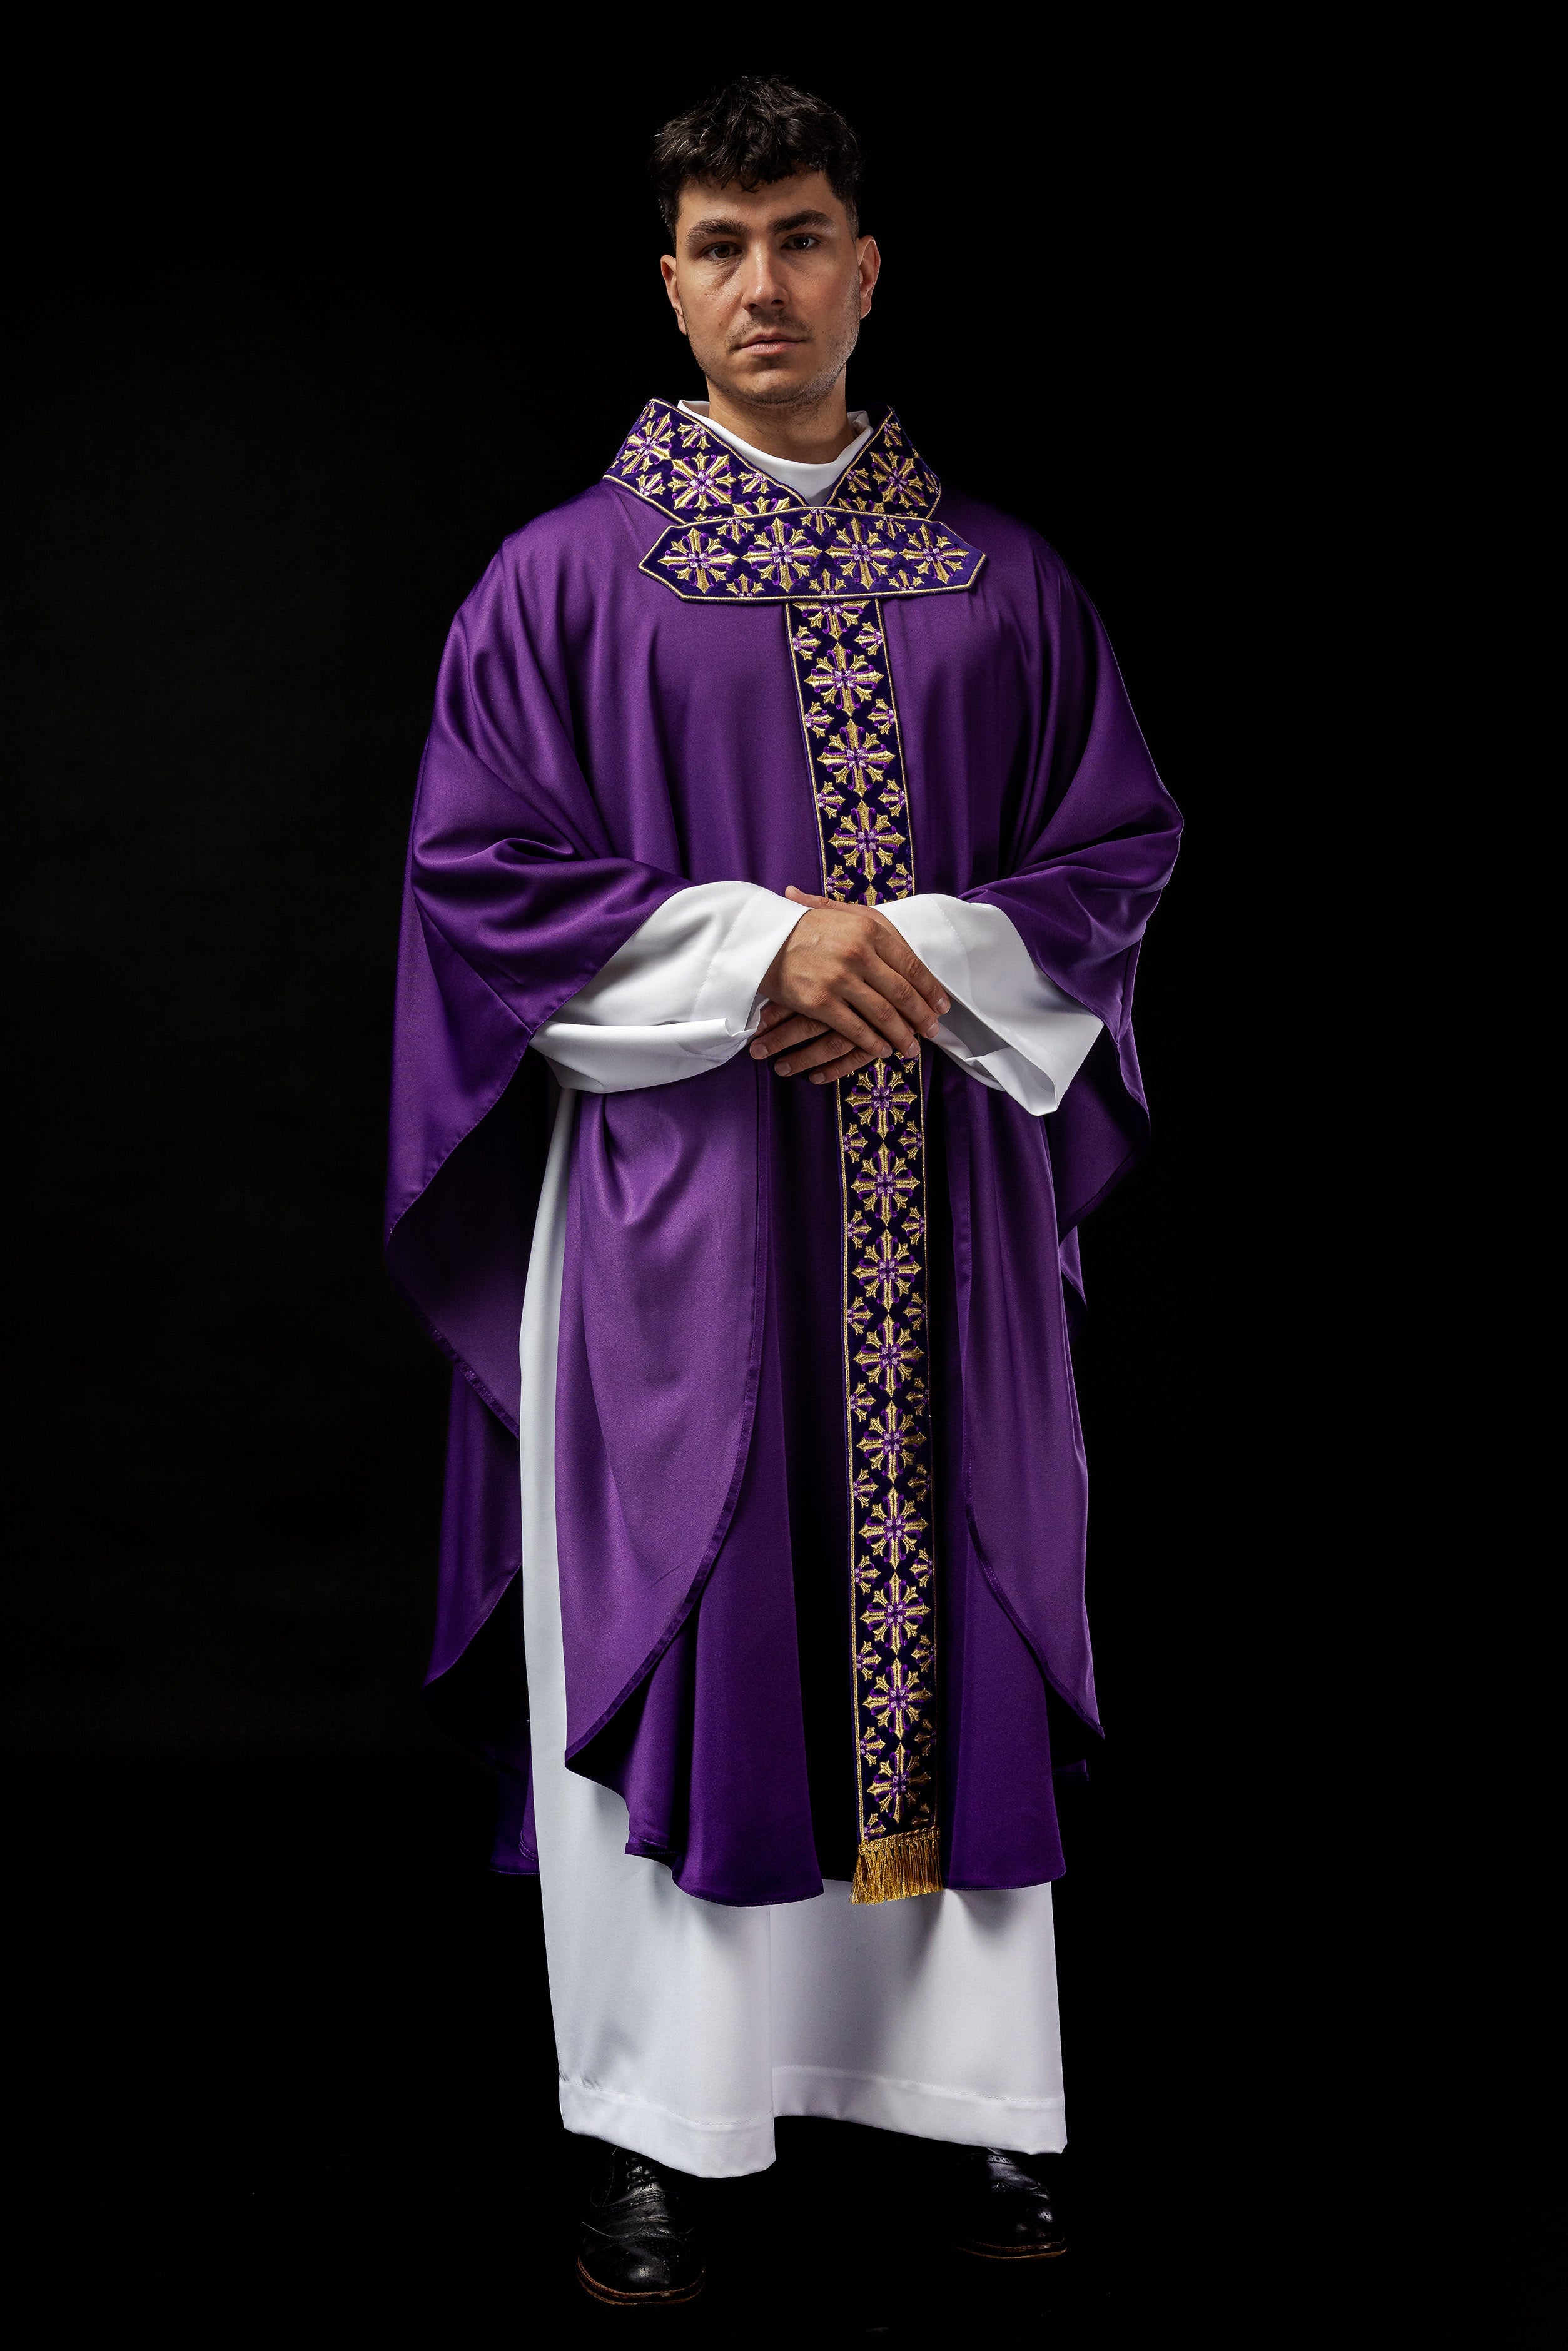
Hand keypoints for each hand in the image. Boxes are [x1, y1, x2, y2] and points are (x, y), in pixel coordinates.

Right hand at [751, 888, 949, 1085]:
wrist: (761, 937)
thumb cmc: (804, 926)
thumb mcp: (843, 914)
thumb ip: (876, 927)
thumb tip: (908, 948)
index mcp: (871, 928)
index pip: (912, 965)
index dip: (930, 989)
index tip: (941, 1006)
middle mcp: (860, 953)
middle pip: (902, 993)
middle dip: (922, 1017)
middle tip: (932, 1032)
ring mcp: (840, 979)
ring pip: (883, 1015)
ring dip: (901, 1036)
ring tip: (911, 1049)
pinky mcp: (821, 1002)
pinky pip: (856, 1029)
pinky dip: (873, 1043)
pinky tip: (882, 1051)